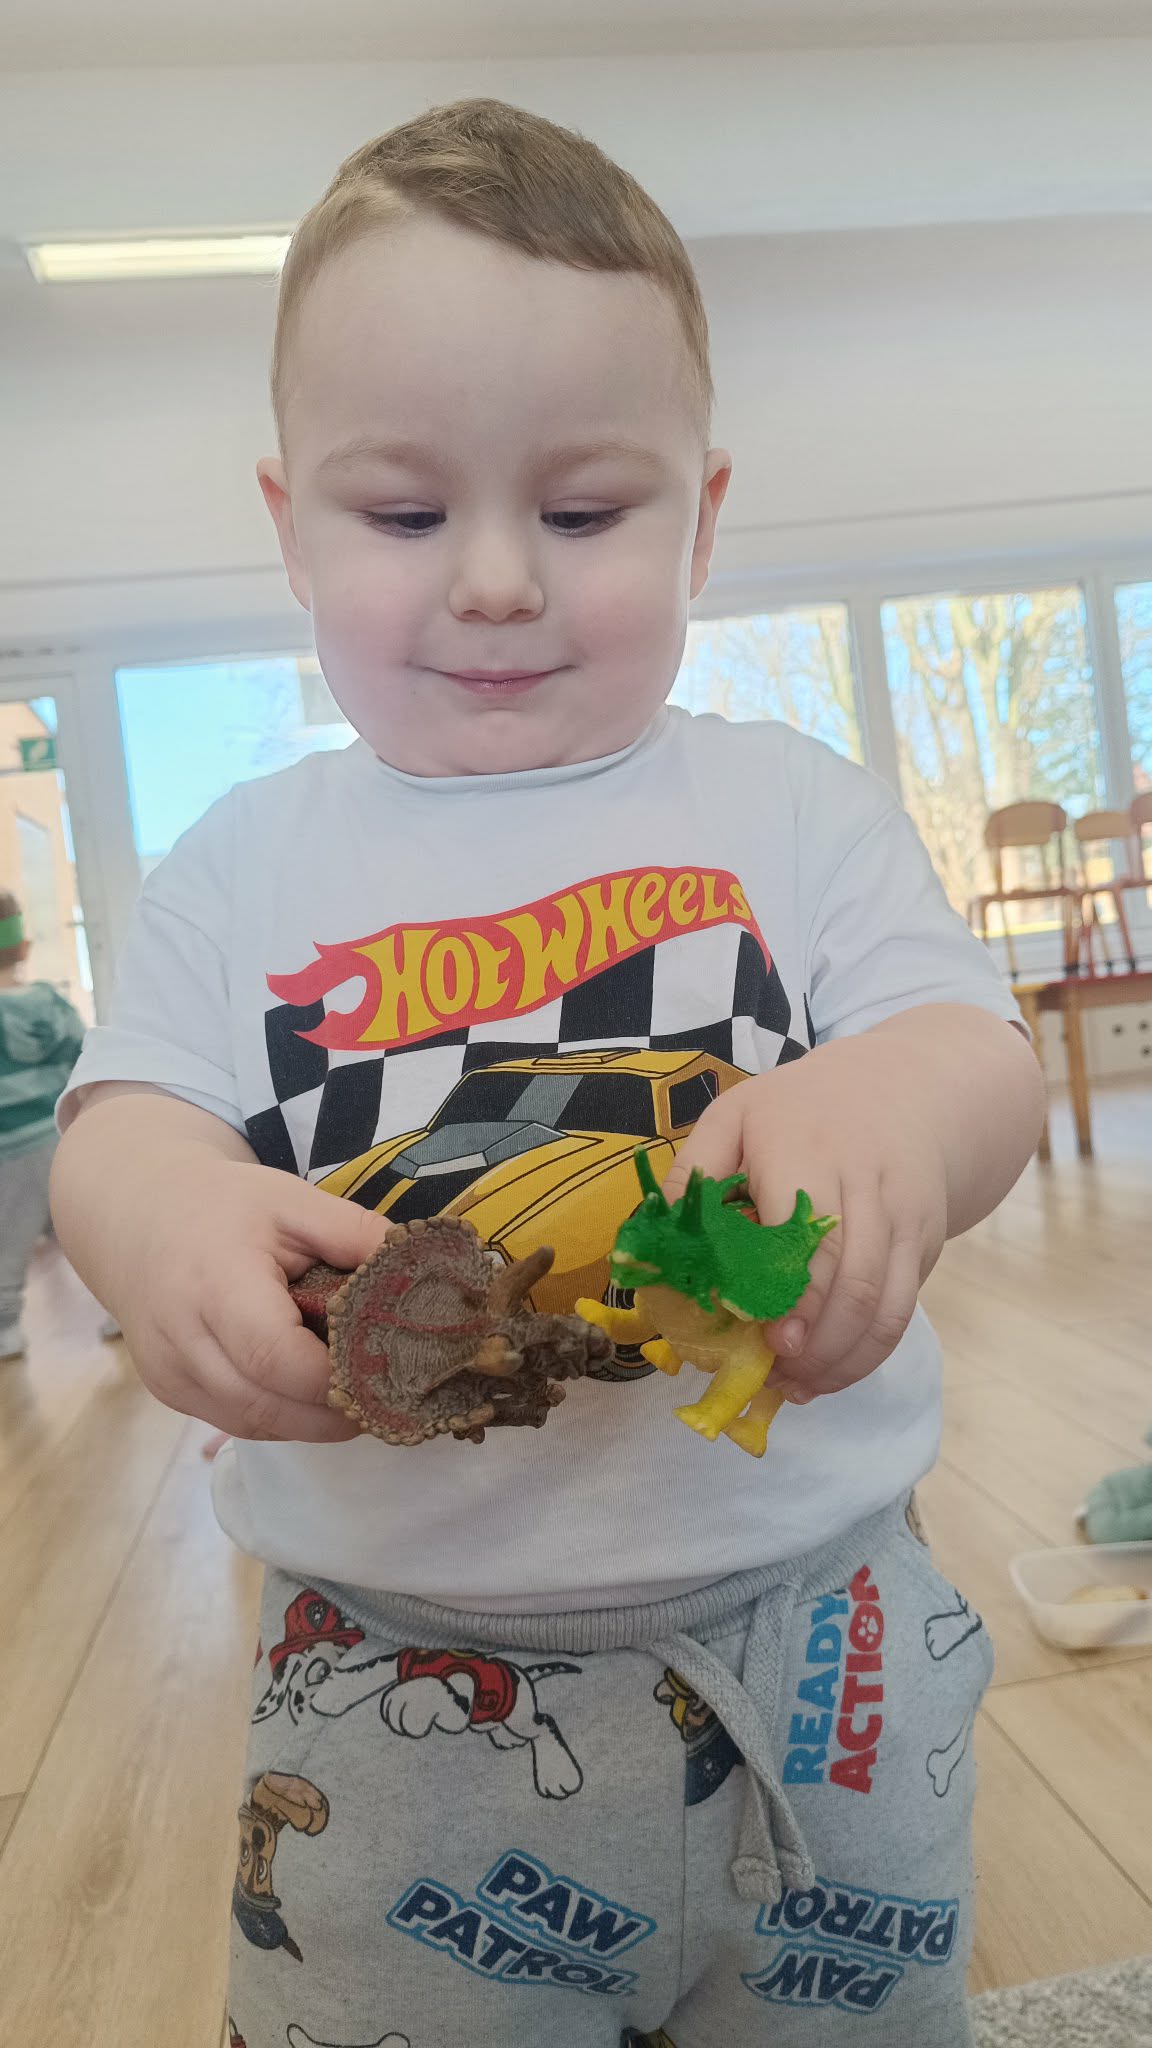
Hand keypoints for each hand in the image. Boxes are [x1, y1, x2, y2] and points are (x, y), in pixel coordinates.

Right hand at [115, 1159, 390, 1441]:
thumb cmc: (221, 1205)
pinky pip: (236, 1421)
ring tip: (360, 1399)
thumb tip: (420, 1271)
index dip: (334, 1379)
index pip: (276, 1358)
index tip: (388, 1371)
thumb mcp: (292, 1200)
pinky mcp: (169, 1392)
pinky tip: (314, 1396)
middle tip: (390, 1399)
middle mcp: (182, 1340)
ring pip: (254, 1424)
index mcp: (214, 1284)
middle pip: (267, 1406)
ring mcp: (169, 1374)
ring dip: (311, 1422)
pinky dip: (282, 1416)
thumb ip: (356, 1233)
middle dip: (333, 1413)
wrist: (135, 1215)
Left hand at [662, 1036, 947, 1402]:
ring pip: (885, 1304)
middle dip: (816, 1341)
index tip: (766, 1339)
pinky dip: (866, 1354)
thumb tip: (658, 1240)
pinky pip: (902, 1311)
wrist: (907, 1089)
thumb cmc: (802, 1107)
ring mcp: (904, 1218)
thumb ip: (695, 1171)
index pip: (807, 1231)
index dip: (790, 1295)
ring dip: (840, 1358)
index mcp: (807, 1148)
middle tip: (774, 1373)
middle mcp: (865, 1183)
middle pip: (854, 1279)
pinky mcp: (925, 1244)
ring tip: (795, 1385)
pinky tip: (826, 1375)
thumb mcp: (737, 1114)